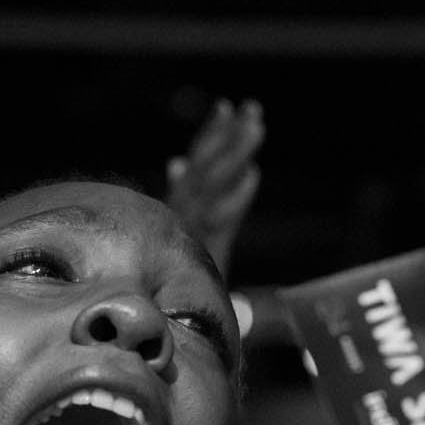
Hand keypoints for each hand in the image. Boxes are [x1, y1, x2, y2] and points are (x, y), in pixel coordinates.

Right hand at [165, 98, 262, 279]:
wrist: (169, 319)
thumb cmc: (174, 279)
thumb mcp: (175, 231)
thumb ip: (178, 194)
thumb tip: (177, 162)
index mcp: (179, 206)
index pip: (198, 162)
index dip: (211, 133)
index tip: (226, 106)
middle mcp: (183, 214)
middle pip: (206, 168)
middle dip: (227, 135)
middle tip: (251, 107)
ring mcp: (192, 231)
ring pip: (213, 185)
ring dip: (234, 154)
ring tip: (256, 125)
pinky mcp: (204, 252)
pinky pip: (222, 220)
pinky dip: (237, 197)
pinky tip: (254, 176)